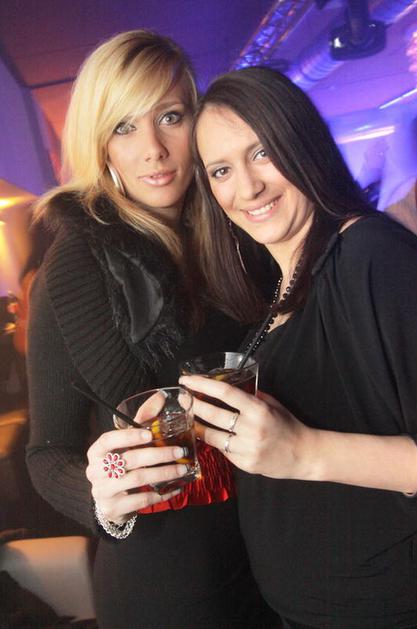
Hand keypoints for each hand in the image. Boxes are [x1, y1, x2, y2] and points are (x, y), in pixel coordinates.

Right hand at [86, 427, 187, 523]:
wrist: (108, 502)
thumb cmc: (118, 470)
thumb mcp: (120, 453)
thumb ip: (133, 440)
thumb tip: (158, 427)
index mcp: (96, 453)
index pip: (107, 440)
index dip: (128, 436)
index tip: (150, 434)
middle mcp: (95, 472)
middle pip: (129, 460)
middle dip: (158, 454)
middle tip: (179, 452)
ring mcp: (102, 492)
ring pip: (138, 479)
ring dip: (164, 473)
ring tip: (182, 469)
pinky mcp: (112, 508)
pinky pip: (142, 500)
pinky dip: (161, 493)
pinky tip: (175, 488)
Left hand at [179, 375, 309, 479]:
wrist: (304, 455)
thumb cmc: (288, 426)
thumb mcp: (272, 404)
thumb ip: (251, 396)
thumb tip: (226, 387)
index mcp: (258, 409)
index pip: (225, 393)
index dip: (202, 385)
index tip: (187, 380)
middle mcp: (251, 429)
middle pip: (212, 414)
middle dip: (193, 405)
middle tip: (182, 398)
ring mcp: (246, 448)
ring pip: (211, 436)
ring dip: (197, 425)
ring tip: (190, 417)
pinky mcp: (244, 464)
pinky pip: (222, 450)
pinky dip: (215, 441)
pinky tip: (209, 434)